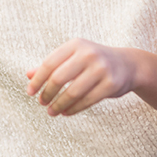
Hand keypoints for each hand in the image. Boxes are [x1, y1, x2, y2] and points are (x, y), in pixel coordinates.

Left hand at [26, 39, 140, 115]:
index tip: (30, 92)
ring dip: (59, 104)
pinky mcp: (111, 84)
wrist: (128, 64)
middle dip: (47, 93)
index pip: (49, 63)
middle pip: (59, 77)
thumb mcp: (73, 57)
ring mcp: (101, 69)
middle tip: (41, 102)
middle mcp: (88, 54)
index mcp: (75, 45)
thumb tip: (28, 75)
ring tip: (51, 111)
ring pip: (73, 92)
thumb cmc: (93, 61)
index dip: (37, 80)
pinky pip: (87, 100)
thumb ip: (52, 65)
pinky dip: (74, 108)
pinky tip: (66, 112)